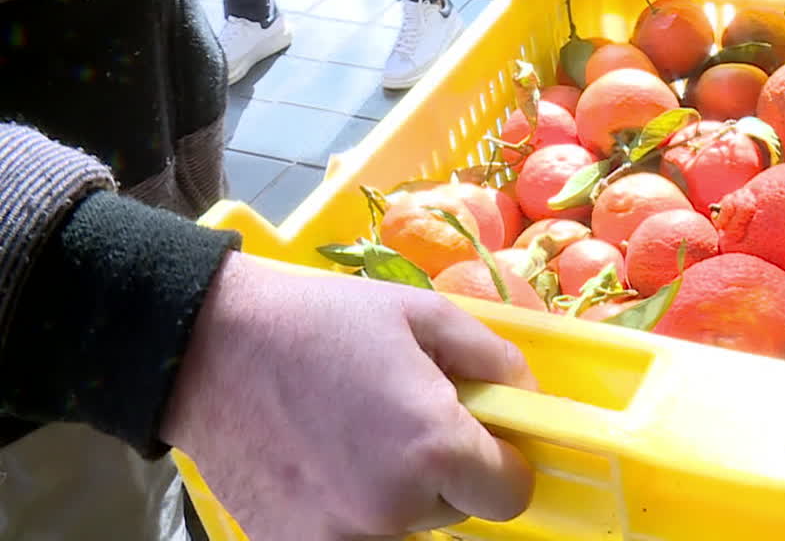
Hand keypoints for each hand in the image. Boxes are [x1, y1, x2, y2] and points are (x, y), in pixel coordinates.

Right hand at [160, 252, 536, 539]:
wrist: (206, 346)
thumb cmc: (320, 321)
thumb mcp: (422, 314)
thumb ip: (493, 359)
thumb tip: (529, 400)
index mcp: (433, 447)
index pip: (510, 493)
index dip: (503, 461)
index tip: (481, 436)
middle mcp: (392, 507)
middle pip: (457, 510)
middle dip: (446, 471)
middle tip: (404, 419)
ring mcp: (338, 537)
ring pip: (406, 527)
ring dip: (399, 494)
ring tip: (357, 436)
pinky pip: (353, 537)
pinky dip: (350, 510)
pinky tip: (324, 464)